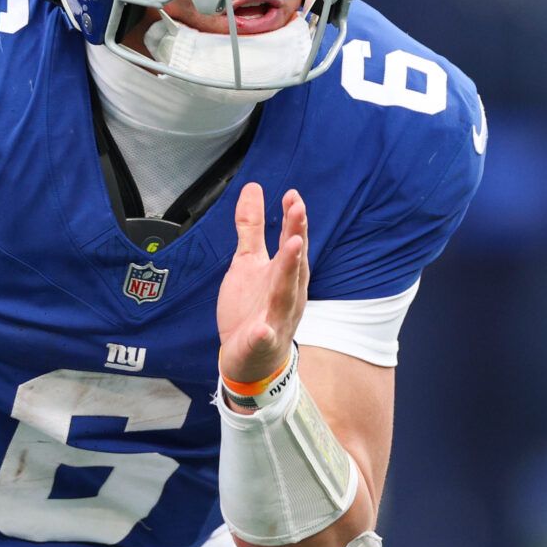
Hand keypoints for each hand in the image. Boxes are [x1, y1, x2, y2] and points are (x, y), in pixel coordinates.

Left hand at [217, 183, 308, 386]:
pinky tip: (262, 328)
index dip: (294, 220)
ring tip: (293, 247)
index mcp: (285, 274)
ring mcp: (277, 318)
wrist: (249, 358)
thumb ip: (251, 228)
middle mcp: (287, 293)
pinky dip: (264, 332)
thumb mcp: (248, 262)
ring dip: (289, 271)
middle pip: (294, 264)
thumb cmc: (254, 307)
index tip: (293, 196)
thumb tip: (254, 188)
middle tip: (298, 210)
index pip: (292, 243)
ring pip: (285, 294)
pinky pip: (264, 338)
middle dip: (297, 237)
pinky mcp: (261, 343)